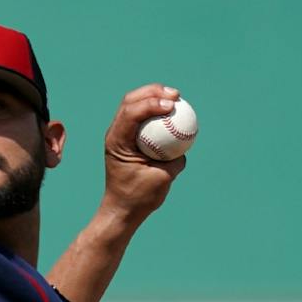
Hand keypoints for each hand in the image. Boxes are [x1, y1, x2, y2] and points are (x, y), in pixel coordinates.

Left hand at [100, 83, 188, 224]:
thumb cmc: (139, 198)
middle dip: (154, 91)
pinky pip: (143, 118)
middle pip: (131, 101)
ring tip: (175, 97)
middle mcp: (116, 134)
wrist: (123, 209)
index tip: (172, 105)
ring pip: (135, 105)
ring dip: (155, 96)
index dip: (152, 103)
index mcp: (117, 142)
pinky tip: (173, 112)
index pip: (131, 112)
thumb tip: (186, 144)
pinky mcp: (129, 139)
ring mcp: (121, 135)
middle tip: (175, 95)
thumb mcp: (161, 180)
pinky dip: (156, 111)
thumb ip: (175, 161)